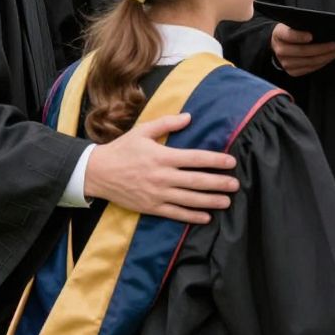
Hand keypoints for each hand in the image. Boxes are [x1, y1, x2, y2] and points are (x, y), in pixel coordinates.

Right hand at [84, 112, 239, 223]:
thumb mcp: (143, 131)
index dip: (216, 161)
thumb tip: (189, 117)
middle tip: (236, 184)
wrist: (97, 173)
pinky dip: (191, 217)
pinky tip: (206, 217)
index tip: (231, 162)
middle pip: (197, 181)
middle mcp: (163, 177)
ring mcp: (157, 194)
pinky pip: (175, 214)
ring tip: (227, 201)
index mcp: (163, 157)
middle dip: (219, 183)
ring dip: (210, 201)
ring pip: (189, 200)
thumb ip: (167, 123)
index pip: (196, 159)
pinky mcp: (151, 207)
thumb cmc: (122, 149)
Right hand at [271, 23, 334, 76]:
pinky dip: (323, 63)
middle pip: (302, 51)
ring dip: (327, 57)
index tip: (311, 36)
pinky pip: (310, 69)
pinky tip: (331, 57)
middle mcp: (280, 50)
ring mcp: (285, 63)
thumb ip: (301, 24)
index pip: (288, 35)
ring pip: (309, 61)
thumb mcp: (291, 23)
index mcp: (278, 34)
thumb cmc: (290, 30)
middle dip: (322, 48)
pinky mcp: (292, 72)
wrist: (279, 44)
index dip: (299, 36)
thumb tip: (322, 25)